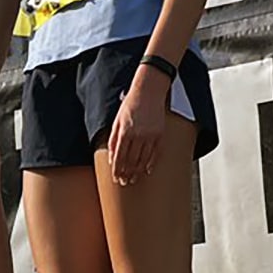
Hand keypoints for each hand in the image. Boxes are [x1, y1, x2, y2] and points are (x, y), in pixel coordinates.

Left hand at [107, 68, 169, 184]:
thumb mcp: (117, 120)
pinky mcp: (160, 134)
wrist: (149, 90)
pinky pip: (156, 153)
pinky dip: (151, 163)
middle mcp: (137, 135)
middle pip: (131, 161)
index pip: (119, 157)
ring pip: (143, 160)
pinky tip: (147, 171)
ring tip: (133, 179)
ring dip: (137, 172)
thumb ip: (113, 139)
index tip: (116, 178)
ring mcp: (150, 135)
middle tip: (124, 182)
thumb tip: (111, 158)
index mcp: (125, 131)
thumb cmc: (131, 103)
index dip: (117, 170)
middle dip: (126, 174)